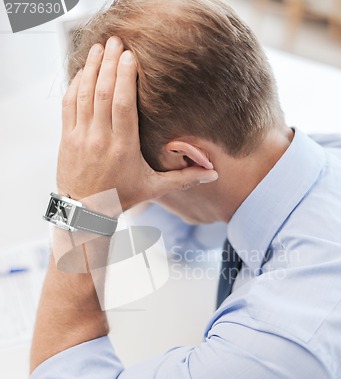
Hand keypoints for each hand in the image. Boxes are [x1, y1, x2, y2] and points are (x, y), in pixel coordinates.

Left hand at [57, 37, 217, 212]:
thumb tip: (214, 174)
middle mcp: (100, 139)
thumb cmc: (121, 198)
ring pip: (84, 95)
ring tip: (101, 48)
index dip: (125, 78)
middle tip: (117, 41)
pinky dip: (75, 84)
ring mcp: (80, 137)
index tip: (130, 57)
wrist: (85, 211)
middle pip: (103, 93)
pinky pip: (68, 104)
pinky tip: (83, 70)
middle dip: (109, 64)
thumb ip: (184, 179)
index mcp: (123, 148)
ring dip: (91, 68)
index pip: (122, 106)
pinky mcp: (66, 138)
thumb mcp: (154, 189)